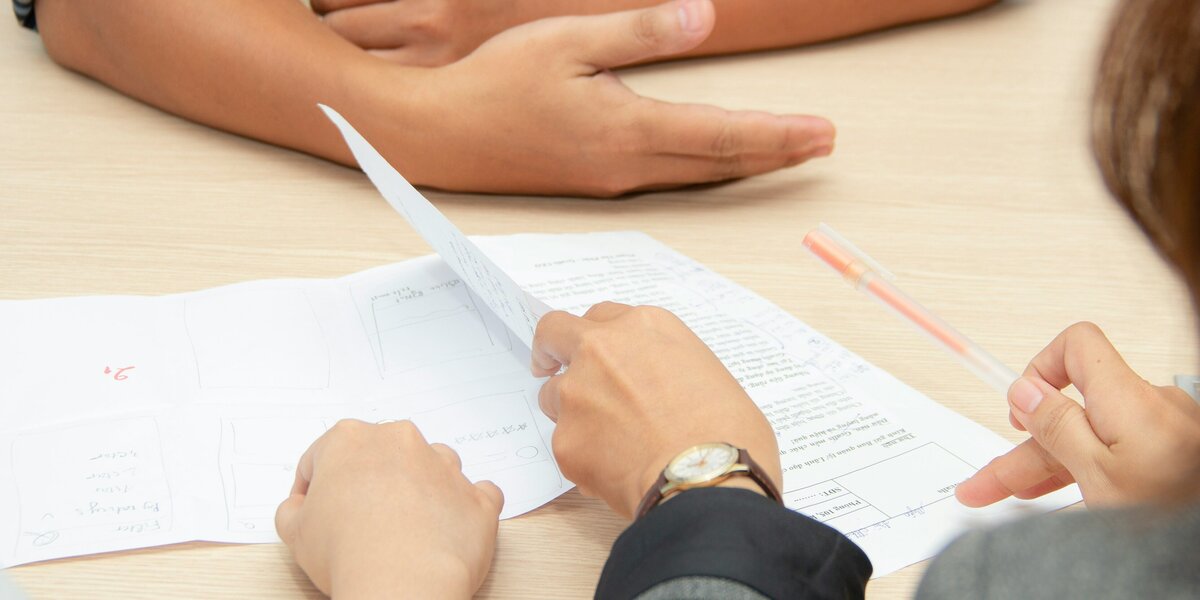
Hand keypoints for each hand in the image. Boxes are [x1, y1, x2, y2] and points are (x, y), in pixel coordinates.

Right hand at [275, 420, 502, 597]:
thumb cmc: (346, 552)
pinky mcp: (477, 496)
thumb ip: (292, 510)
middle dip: (370, 482)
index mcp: (351, 440)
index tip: (315, 510)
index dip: (314, 488)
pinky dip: (464, 509)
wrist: (402, 582)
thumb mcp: (293, 532)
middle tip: (358, 521)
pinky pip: (476, 494)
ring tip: (405, 529)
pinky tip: (447, 530)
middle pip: (382, 455)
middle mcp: (401, 442)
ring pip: (432, 466)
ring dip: (419, 490)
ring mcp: (445, 467)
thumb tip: (299, 508)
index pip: (324, 456)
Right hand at [351, 0, 834, 195]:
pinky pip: (670, 177)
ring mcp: (612, 181)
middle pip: (720, 163)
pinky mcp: (596, 183)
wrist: (439, 137)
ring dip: (747, 163)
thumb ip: (641, 33)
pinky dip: (709, 167)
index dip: (778, 135)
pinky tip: (719, 161)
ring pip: (698, 174)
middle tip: (823, 145)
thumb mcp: (569, 41)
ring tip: (786, 152)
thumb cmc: (496, 85)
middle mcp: (628, 165)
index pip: (723, 135)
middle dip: (777, 152)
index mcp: (627, 129)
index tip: (822, 133)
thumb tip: (704, 17)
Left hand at [532, 302, 780, 517]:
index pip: (602, 317)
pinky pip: (566, 445)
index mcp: (644, 327)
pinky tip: (618, 473)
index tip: (599, 354)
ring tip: (608, 441)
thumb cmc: (727, 432)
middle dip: (551, 349)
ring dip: (570, 411)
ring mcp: (577, 392)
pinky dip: (584, 457)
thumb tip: (657, 390)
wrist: (707, 479)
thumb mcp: (708, 374)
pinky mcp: (565, 439)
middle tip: (551, 366)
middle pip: (555, 332)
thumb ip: (665, 367)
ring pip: (552, 394)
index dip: (600, 338)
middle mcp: (602, 349)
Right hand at [956, 322, 1199, 507]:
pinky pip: (1118, 450)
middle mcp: (1150, 405)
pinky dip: (1087, 468)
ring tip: (1015, 494)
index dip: (1041, 369)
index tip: (1015, 406)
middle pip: (1073, 410)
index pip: (1076, 346)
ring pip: (1092, 437)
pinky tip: (1064, 491)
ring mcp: (1164, 431)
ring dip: (1051, 462)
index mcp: (1129, 399)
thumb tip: (1025, 391)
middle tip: (989, 480)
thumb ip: (1058, 428)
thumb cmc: (1176, 514)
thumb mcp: (1099, 475)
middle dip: (1027, 443)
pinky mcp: (1173, 452)